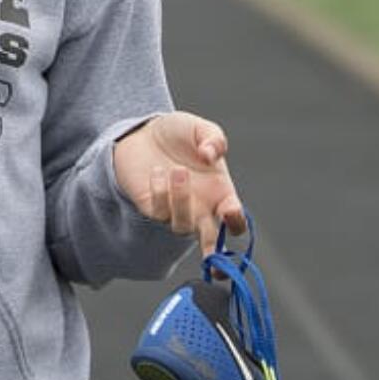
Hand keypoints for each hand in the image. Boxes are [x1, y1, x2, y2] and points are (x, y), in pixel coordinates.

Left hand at [112, 111, 245, 255]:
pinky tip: (157, 171)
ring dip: (182, 201)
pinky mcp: (152, 208)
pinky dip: (160, 194)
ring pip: (182, 227)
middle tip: (212, 248)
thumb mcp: (200, 128)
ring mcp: (175, 210)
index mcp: (220, 193)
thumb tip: (211, 155)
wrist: (142, 132)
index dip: (236, 221)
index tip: (230, 210)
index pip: (235, 220)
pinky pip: (158, 212)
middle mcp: (200, 208)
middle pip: (210, 241)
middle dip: (213, 251)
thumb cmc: (177, 134)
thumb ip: (214, 138)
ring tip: (178, 170)